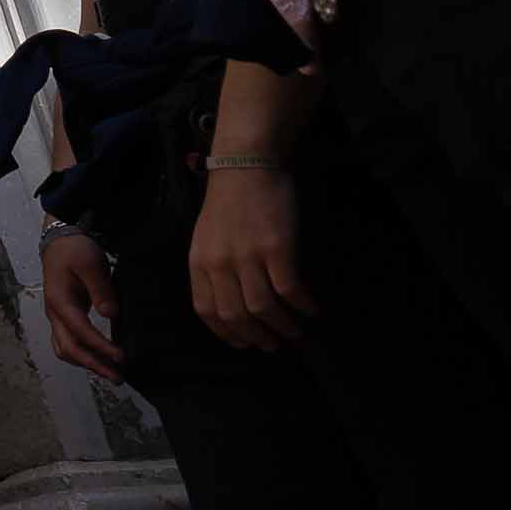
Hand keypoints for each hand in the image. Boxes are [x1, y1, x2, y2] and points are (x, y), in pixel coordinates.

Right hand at [41, 231, 123, 379]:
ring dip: (87, 363)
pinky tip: (99, 357)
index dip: (101, 347)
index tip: (121, 357)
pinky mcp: (63, 317)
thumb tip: (110, 315)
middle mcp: (54, 314)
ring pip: (65, 349)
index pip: (81, 332)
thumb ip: (100, 290)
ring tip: (110, 372)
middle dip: (93, 365)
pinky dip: (82, 354)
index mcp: (60, 302)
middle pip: (69, 349)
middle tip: (117, 377)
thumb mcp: (91, 264)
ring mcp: (57, 317)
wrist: (60, 241)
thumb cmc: (74, 250)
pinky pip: (68, 342)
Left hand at [189, 164, 310, 350]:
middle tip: (274, 345)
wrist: (246, 164)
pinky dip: (301, 305)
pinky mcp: (275, 248)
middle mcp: (220, 264)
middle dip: (257, 337)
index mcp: (199, 262)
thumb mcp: (207, 237)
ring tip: (295, 333)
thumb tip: (231, 300)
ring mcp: (247, 256)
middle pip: (236, 316)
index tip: (245, 343)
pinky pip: (288, 289)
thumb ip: (213, 267)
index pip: (207, 311)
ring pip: (262, 308)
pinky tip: (311, 309)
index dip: (228, 333)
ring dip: (282, 327)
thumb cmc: (229, 201)